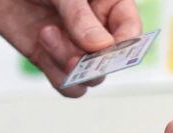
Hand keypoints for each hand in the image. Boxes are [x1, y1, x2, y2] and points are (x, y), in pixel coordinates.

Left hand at [0, 0, 141, 96]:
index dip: (126, 44)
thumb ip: (79, 16)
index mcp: (109, 5)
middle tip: (77, 55)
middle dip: (94, 62)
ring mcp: (75, 49)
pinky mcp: (51, 62)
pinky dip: (58, 75)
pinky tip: (42, 42)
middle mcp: (96, 31)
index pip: (130, 31)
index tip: (108, 49)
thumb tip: (102, 47)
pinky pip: (67, 84)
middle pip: (111, 62)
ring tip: (47, 34)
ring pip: (90, 78)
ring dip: (71, 67)